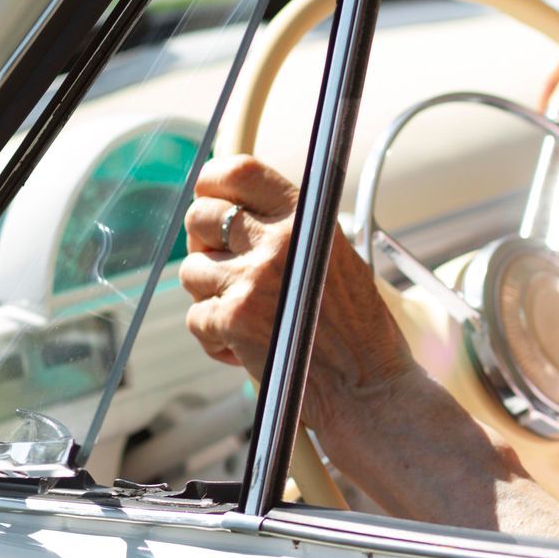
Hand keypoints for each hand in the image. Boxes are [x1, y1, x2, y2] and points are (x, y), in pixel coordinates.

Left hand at [179, 154, 415, 430]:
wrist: (367, 386)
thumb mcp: (335, 256)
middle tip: (224, 267)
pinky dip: (215, 337)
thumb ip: (288, 229)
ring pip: (192, 271)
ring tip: (248, 316)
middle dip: (203, 243)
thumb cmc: (356, 328)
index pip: (240, 171)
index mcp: (305, 218)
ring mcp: (252, 279)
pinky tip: (247, 346)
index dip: (213, 182)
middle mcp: (277, 241)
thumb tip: (234, 210)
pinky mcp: (233, 319)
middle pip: (201, 217)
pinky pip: (196, 317)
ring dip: (210, 295)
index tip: (210, 198)